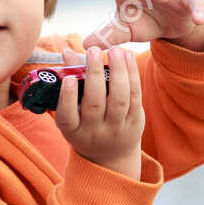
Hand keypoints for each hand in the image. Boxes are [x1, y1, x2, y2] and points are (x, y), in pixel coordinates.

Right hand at [54, 46, 142, 176]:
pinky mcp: (135, 121)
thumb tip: (67, 52)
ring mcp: (117, 128)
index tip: (69, 78)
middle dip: (94, 75)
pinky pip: (135, 96)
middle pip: (95, 104)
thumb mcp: (72, 112)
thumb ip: (69, 82)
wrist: (111, 154)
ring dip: (118, 72)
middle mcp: (94, 132)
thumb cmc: (84, 125)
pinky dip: (132, 75)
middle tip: (92, 50)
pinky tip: (128, 57)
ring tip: (114, 50)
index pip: (68, 116)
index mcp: (73, 131)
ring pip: (119, 99)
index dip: (67, 98)